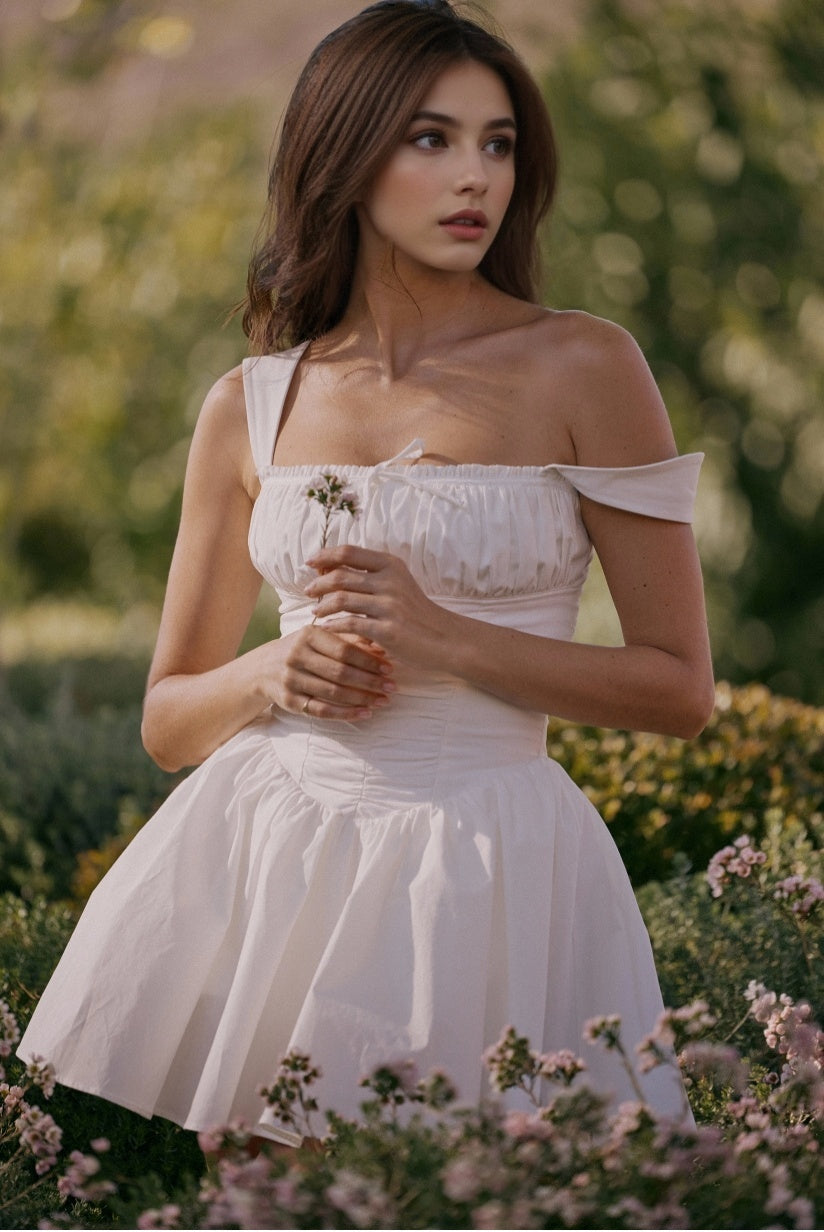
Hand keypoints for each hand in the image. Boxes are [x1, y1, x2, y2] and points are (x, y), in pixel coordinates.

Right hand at [259, 624, 394, 720]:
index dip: (369, 660)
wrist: (262, 668)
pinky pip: (321, 710)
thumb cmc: (301, 649)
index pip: (344, 649)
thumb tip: (382, 647)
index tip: (389, 668)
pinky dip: (345, 713)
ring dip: (362, 699)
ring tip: (383, 701)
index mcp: (307, 635)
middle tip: (392, 687)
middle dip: (370, 681)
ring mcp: (291, 680)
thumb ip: (349, 639)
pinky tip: (364, 713)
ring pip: (333, 693)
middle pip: (340, 672)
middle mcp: (297, 656)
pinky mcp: (289, 701)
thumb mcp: (319, 638)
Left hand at [305, 545, 456, 670]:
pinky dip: (333, 626)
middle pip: (340, 575)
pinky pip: (350, 624)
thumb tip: (332, 569)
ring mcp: (390, 605)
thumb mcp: (398, 584)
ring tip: (315, 612)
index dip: (325, 555)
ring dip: (322, 606)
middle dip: (318, 584)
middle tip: (308, 591)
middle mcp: (390, 581)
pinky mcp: (388, 630)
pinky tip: (326, 629)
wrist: (445, 638)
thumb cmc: (417, 612)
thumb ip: (371, 575)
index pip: (349, 552)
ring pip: (342, 599)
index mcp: (391, 565)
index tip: (310, 563)